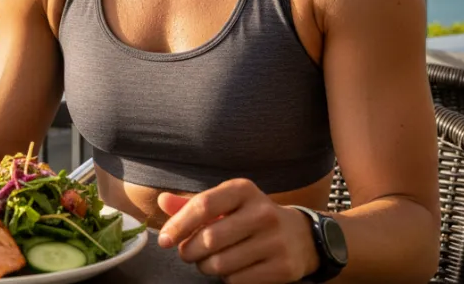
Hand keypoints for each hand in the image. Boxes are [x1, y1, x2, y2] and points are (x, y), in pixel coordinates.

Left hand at [156, 178, 318, 282]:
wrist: (301, 236)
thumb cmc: (251, 217)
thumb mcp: (227, 203)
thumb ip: (194, 204)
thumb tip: (162, 202)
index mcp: (244, 190)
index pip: (204, 205)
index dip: (179, 225)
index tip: (165, 240)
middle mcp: (262, 212)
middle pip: (209, 239)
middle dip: (189, 251)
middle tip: (188, 253)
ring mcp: (275, 241)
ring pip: (221, 264)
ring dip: (206, 267)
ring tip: (209, 261)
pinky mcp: (283, 267)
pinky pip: (237, 280)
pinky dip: (226, 278)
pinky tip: (232, 268)